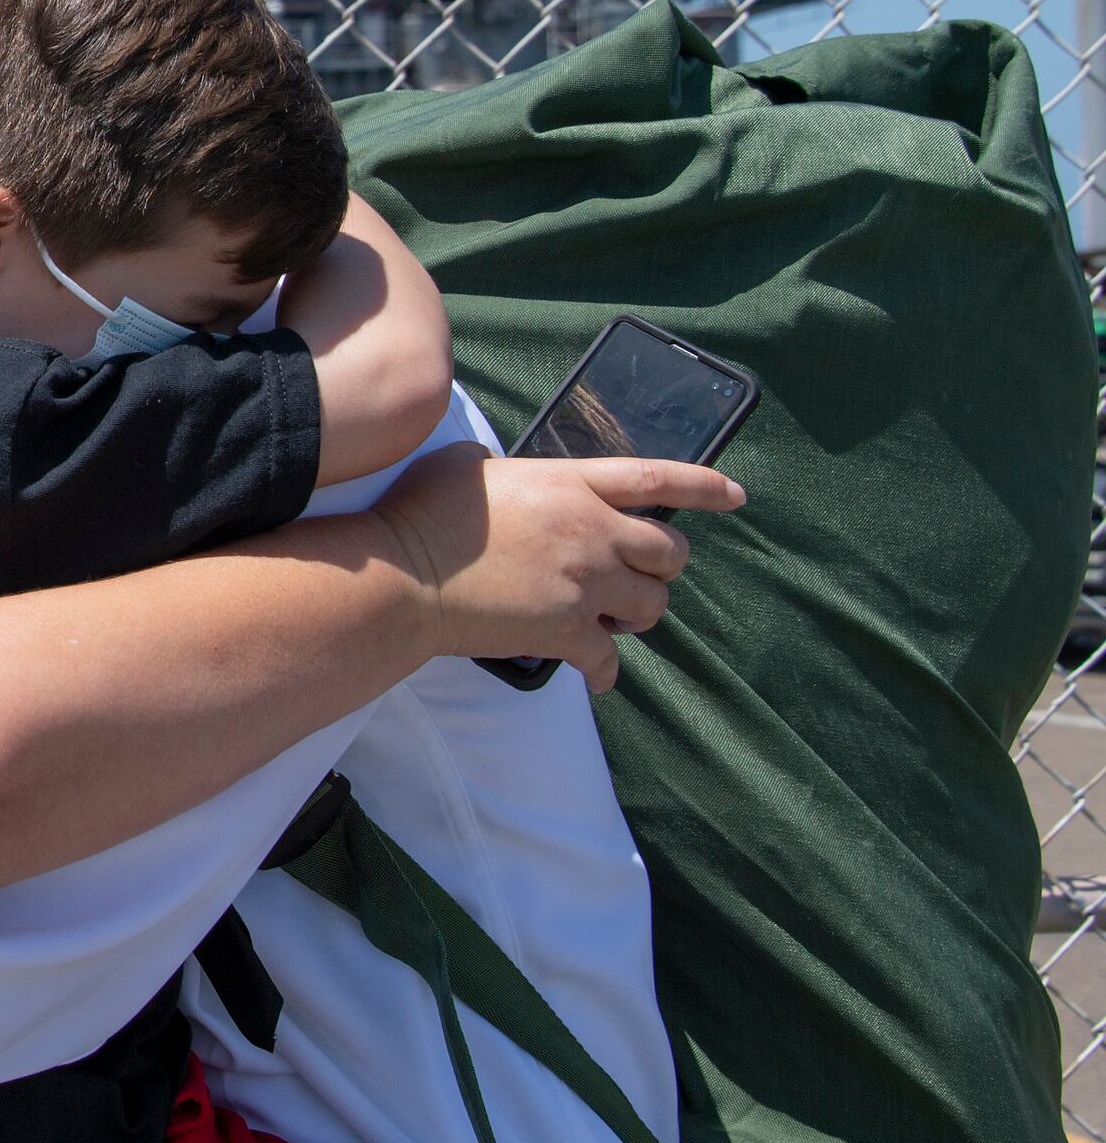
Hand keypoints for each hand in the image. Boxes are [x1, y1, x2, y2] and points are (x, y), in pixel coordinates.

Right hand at [374, 444, 744, 690]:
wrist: (407, 579)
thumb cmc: (427, 515)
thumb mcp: (470, 465)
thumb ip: (508, 468)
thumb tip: (508, 477)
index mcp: (572, 484)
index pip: (658, 480)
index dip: (704, 488)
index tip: (736, 497)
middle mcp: (593, 532)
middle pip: (669, 553)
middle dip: (665, 564)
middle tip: (641, 574)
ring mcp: (584, 585)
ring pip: (651, 605)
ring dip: (639, 611)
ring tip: (616, 615)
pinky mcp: (566, 632)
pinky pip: (609, 658)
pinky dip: (607, 670)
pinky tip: (600, 676)